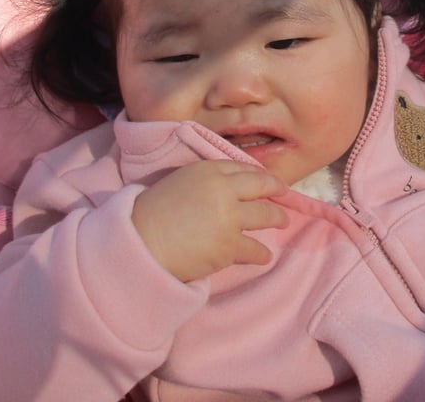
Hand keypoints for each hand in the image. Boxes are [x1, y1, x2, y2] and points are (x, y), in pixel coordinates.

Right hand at [131, 160, 289, 282]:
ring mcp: (229, 218)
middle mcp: (223, 189)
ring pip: (266, 216)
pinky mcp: (229, 246)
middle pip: (262, 188)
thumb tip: (234, 188)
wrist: (141, 241)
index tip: (272, 182)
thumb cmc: (154, 212)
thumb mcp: (181, 182)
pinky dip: (261, 254)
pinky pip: (255, 249)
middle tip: (283, 199)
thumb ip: (208, 181)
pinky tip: (264, 256)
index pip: (244, 168)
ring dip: (277, 219)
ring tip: (282, 222)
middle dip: (277, 193)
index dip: (262, 176)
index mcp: (208, 170)